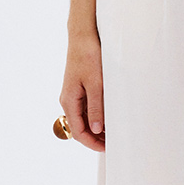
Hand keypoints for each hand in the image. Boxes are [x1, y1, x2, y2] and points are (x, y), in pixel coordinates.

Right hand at [60, 28, 105, 150]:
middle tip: (113, 142)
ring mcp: (74, 94)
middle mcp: (69, 100)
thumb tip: (96, 129)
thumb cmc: (88, 56)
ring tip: (114, 131)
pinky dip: (97, 115)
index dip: (92, 143)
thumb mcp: (95, 84)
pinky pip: (87, 107)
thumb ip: (96, 107)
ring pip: (85, 118)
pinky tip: (110, 115)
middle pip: (81, 127)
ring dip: (97, 127)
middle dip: (96, 137)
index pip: (78, 132)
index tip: (107, 148)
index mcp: (69, 101)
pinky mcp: (80, 88)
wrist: (83, 36)